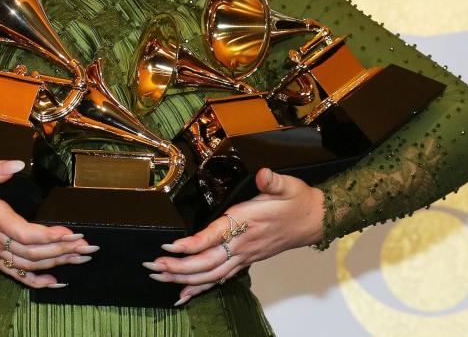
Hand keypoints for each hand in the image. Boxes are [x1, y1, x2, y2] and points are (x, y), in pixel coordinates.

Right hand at [0, 159, 97, 287]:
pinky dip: (35, 280)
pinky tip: (54, 282)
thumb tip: (16, 165)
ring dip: (56, 263)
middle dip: (63, 251)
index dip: (51, 236)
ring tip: (80, 258)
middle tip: (88, 247)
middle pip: (34, 253)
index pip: (27, 234)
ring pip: (28, 265)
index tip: (72, 233)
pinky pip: (15, 274)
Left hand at [143, 167, 324, 305]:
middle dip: (178, 268)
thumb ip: (272, 181)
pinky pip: (221, 278)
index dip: (191, 245)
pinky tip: (186, 292)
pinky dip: (202, 287)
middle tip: (153, 268)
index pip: (213, 237)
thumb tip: (265, 174)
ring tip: (160, 279)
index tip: (169, 247)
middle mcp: (243, 244)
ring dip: (184, 279)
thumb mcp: (286, 186)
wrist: (315, 220)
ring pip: (211, 274)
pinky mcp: (247, 259)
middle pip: (206, 262)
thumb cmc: (297, 201)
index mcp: (246, 222)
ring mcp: (245, 255)